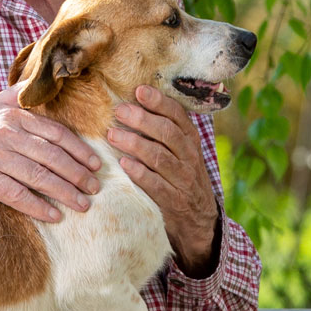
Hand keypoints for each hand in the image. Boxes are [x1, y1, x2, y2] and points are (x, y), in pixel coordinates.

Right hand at [0, 83, 102, 221]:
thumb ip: (16, 95)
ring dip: (64, 192)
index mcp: (11, 114)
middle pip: (51, 156)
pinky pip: (16, 194)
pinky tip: (53, 216)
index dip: (78, 150)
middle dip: (77, 174)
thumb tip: (38, 78)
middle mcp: (4, 132)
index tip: (95, 164)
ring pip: (38, 176)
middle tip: (95, 188)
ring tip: (82, 205)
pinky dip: (37, 206)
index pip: (55, 133)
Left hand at [108, 85, 220, 275]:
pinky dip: (139, 173)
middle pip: (167, 133)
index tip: (139, 90)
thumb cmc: (179, 176)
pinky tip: (124, 164)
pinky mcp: (173, 201)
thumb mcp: (179, 151)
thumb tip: (132, 101)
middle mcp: (189, 157)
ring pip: (160, 157)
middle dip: (142, 119)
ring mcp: (183, 179)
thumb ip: (162, 130)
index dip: (159, 102)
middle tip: (119, 110)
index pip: (178, 116)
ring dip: (135, 144)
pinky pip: (156, 185)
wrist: (198, 219)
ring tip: (112, 134)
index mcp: (190, 140)